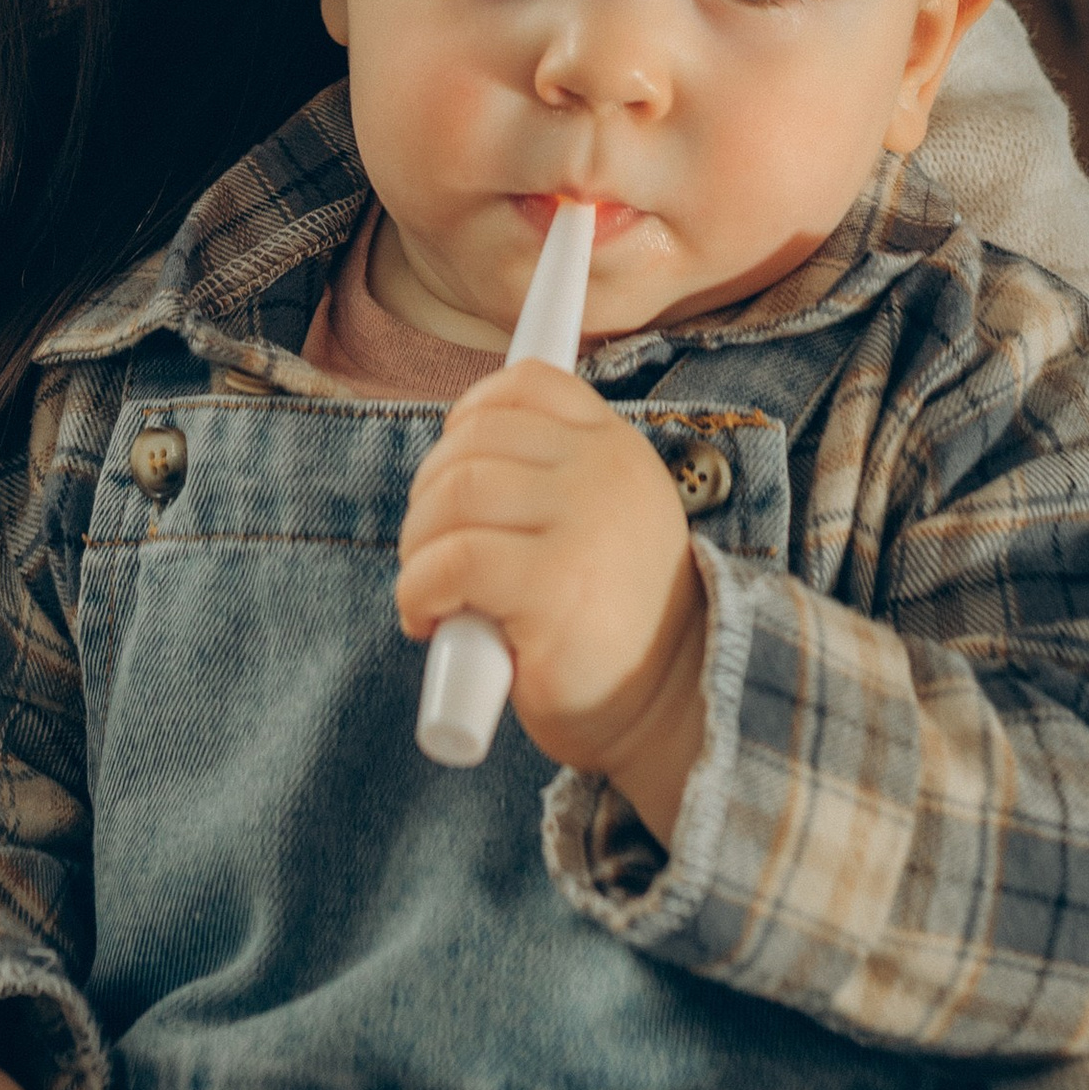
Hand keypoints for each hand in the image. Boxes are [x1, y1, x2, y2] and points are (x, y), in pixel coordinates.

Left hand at [395, 359, 706, 830]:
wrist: (671, 705)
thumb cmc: (613, 621)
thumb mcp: (604, 520)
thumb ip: (554, 476)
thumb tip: (454, 451)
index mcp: (616, 448)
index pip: (527, 384)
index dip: (467, 416)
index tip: (449, 466)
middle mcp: (604, 473)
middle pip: (471, 442)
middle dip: (427, 497)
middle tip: (432, 554)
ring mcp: (582, 525)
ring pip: (452, 496)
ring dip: (417, 547)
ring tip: (431, 592)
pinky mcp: (553, 588)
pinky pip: (448, 563)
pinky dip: (418, 590)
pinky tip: (429, 620)